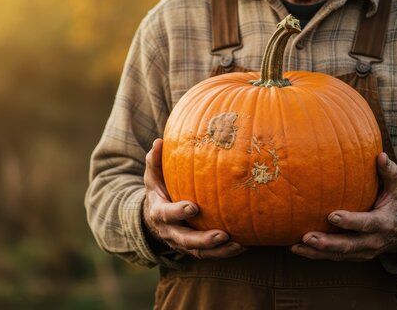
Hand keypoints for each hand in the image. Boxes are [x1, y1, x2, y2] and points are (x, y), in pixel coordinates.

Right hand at [143, 138, 246, 258]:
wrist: (154, 218)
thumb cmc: (158, 190)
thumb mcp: (152, 175)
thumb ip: (155, 161)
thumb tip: (159, 142)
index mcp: (159, 212)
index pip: (166, 214)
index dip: (178, 212)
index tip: (193, 207)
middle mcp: (170, 231)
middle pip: (184, 240)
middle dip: (202, 240)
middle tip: (222, 235)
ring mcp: (182, 243)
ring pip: (199, 252)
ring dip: (219, 251)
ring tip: (238, 245)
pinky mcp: (194, 249)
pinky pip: (209, 255)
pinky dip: (225, 253)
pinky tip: (243, 246)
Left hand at [290, 152, 396, 260]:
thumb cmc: (395, 204)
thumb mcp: (396, 189)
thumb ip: (389, 173)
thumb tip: (380, 155)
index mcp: (383, 224)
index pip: (366, 224)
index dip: (350, 221)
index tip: (332, 216)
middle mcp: (373, 241)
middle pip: (349, 245)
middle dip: (328, 243)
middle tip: (307, 237)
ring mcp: (362, 252)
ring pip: (338, 255)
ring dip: (316, 253)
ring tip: (296, 247)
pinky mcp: (353, 256)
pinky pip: (333, 257)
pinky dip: (315, 255)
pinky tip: (296, 249)